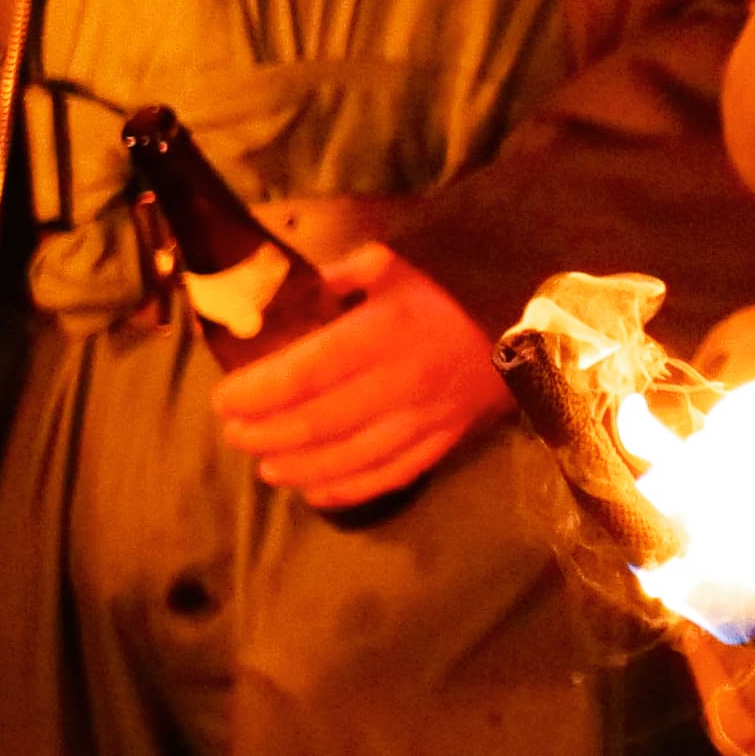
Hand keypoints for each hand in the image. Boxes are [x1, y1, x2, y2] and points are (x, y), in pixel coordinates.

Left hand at [211, 241, 504, 507]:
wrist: (530, 316)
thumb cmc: (450, 285)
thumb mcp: (392, 263)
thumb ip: (335, 278)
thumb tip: (282, 298)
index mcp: (382, 332)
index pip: (303, 373)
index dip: (256, 392)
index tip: (224, 398)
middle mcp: (399, 382)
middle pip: (316, 423)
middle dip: (262, 432)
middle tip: (233, 432)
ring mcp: (423, 419)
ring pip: (346, 459)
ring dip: (295, 467)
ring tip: (263, 464)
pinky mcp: (442, 442)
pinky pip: (387, 476)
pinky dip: (344, 491)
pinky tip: (313, 492)